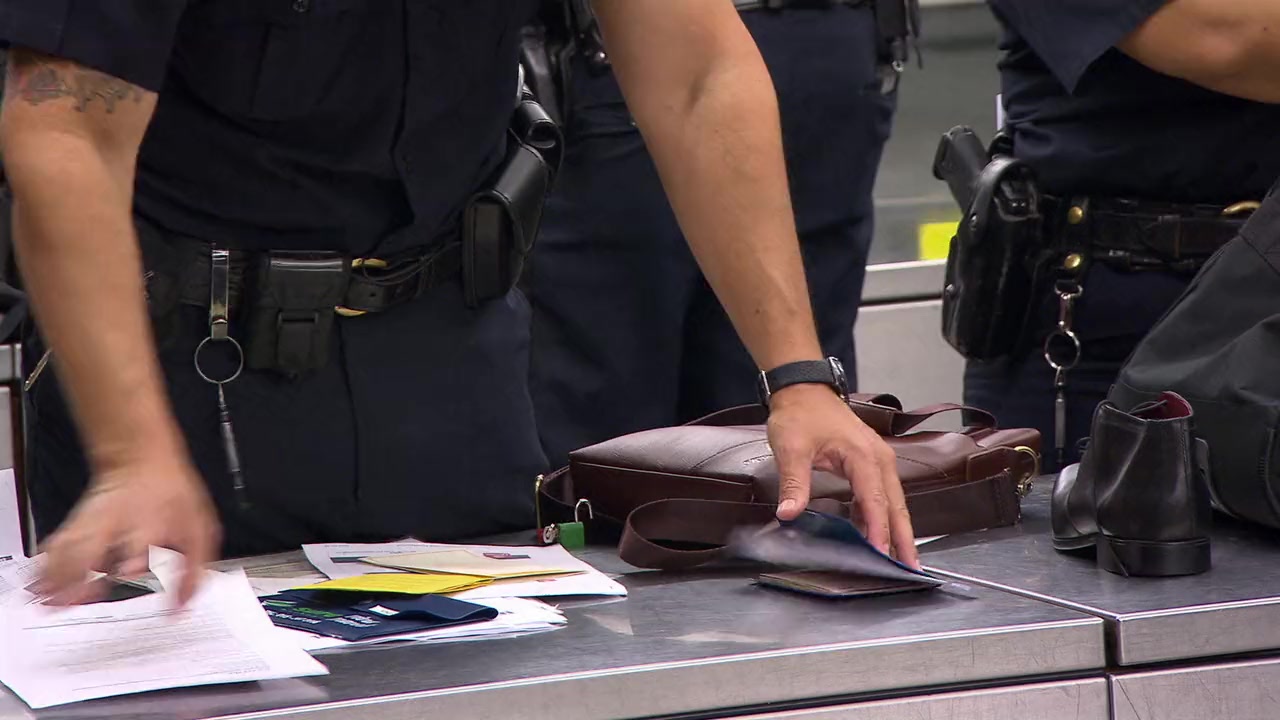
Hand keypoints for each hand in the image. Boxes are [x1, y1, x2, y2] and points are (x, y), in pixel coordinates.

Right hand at [37, 454, 220, 606]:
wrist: (141, 460)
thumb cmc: (172, 496)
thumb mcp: (199, 528)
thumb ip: (194, 568)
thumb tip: (183, 604)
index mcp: (150, 519)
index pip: (141, 538)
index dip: (137, 556)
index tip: (130, 572)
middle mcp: (117, 519)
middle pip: (94, 543)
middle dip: (80, 571)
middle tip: (70, 600)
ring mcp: (94, 519)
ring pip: (69, 545)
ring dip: (56, 575)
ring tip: (46, 602)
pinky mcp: (78, 521)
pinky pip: (58, 543)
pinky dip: (46, 565)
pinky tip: (38, 585)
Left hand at [766, 384, 918, 567]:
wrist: (804, 391)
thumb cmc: (800, 415)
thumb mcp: (792, 448)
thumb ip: (794, 482)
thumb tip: (789, 513)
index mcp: (863, 455)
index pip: (875, 500)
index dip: (879, 529)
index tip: (882, 554)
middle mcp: (878, 459)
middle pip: (895, 505)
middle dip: (904, 538)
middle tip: (911, 568)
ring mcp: (878, 461)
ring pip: (892, 502)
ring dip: (896, 530)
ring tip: (900, 560)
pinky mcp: (870, 464)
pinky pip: (880, 495)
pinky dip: (881, 517)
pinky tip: (876, 538)